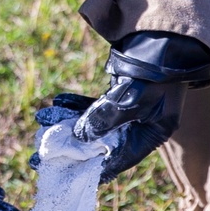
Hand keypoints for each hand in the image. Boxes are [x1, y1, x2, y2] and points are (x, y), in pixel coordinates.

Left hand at [45, 32, 209, 182]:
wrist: (165, 35)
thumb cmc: (154, 71)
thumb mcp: (129, 100)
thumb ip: (104, 120)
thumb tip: (79, 136)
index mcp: (152, 134)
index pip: (119, 159)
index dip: (94, 168)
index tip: (70, 175)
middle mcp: (141, 125)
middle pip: (102, 143)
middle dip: (72, 146)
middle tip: (45, 152)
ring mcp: (131, 109)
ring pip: (94, 122)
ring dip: (69, 123)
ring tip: (43, 123)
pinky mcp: (121, 93)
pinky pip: (95, 105)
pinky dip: (77, 106)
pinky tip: (57, 104)